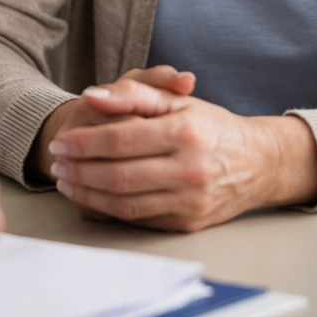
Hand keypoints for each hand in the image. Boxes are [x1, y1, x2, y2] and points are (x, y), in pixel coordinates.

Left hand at [49, 79, 316, 231]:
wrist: (259, 162)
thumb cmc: (212, 126)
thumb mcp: (178, 99)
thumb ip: (133, 93)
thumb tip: (93, 95)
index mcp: (185, 131)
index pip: (120, 140)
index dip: (84, 143)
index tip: (60, 142)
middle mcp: (190, 169)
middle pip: (118, 176)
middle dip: (79, 170)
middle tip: (57, 164)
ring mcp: (190, 201)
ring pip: (125, 203)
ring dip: (87, 194)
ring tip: (67, 181)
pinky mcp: (188, 223)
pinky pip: (139, 219)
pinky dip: (109, 209)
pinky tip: (92, 196)